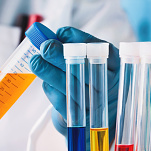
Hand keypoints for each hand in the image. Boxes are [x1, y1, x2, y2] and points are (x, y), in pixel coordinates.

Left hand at [29, 27, 119, 150]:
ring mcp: (94, 102)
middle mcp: (107, 84)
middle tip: (44, 47)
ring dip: (48, 71)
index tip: (60, 33)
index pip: (99, 48)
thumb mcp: (91, 60)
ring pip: (68, 85)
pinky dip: (49, 87)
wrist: (95, 115)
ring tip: (36, 61)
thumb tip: (53, 35)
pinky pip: (60, 100)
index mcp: (114, 65)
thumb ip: (76, 46)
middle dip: (60, 55)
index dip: (78, 39)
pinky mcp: (79, 116)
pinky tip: (46, 80)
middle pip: (83, 68)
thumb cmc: (90, 79)